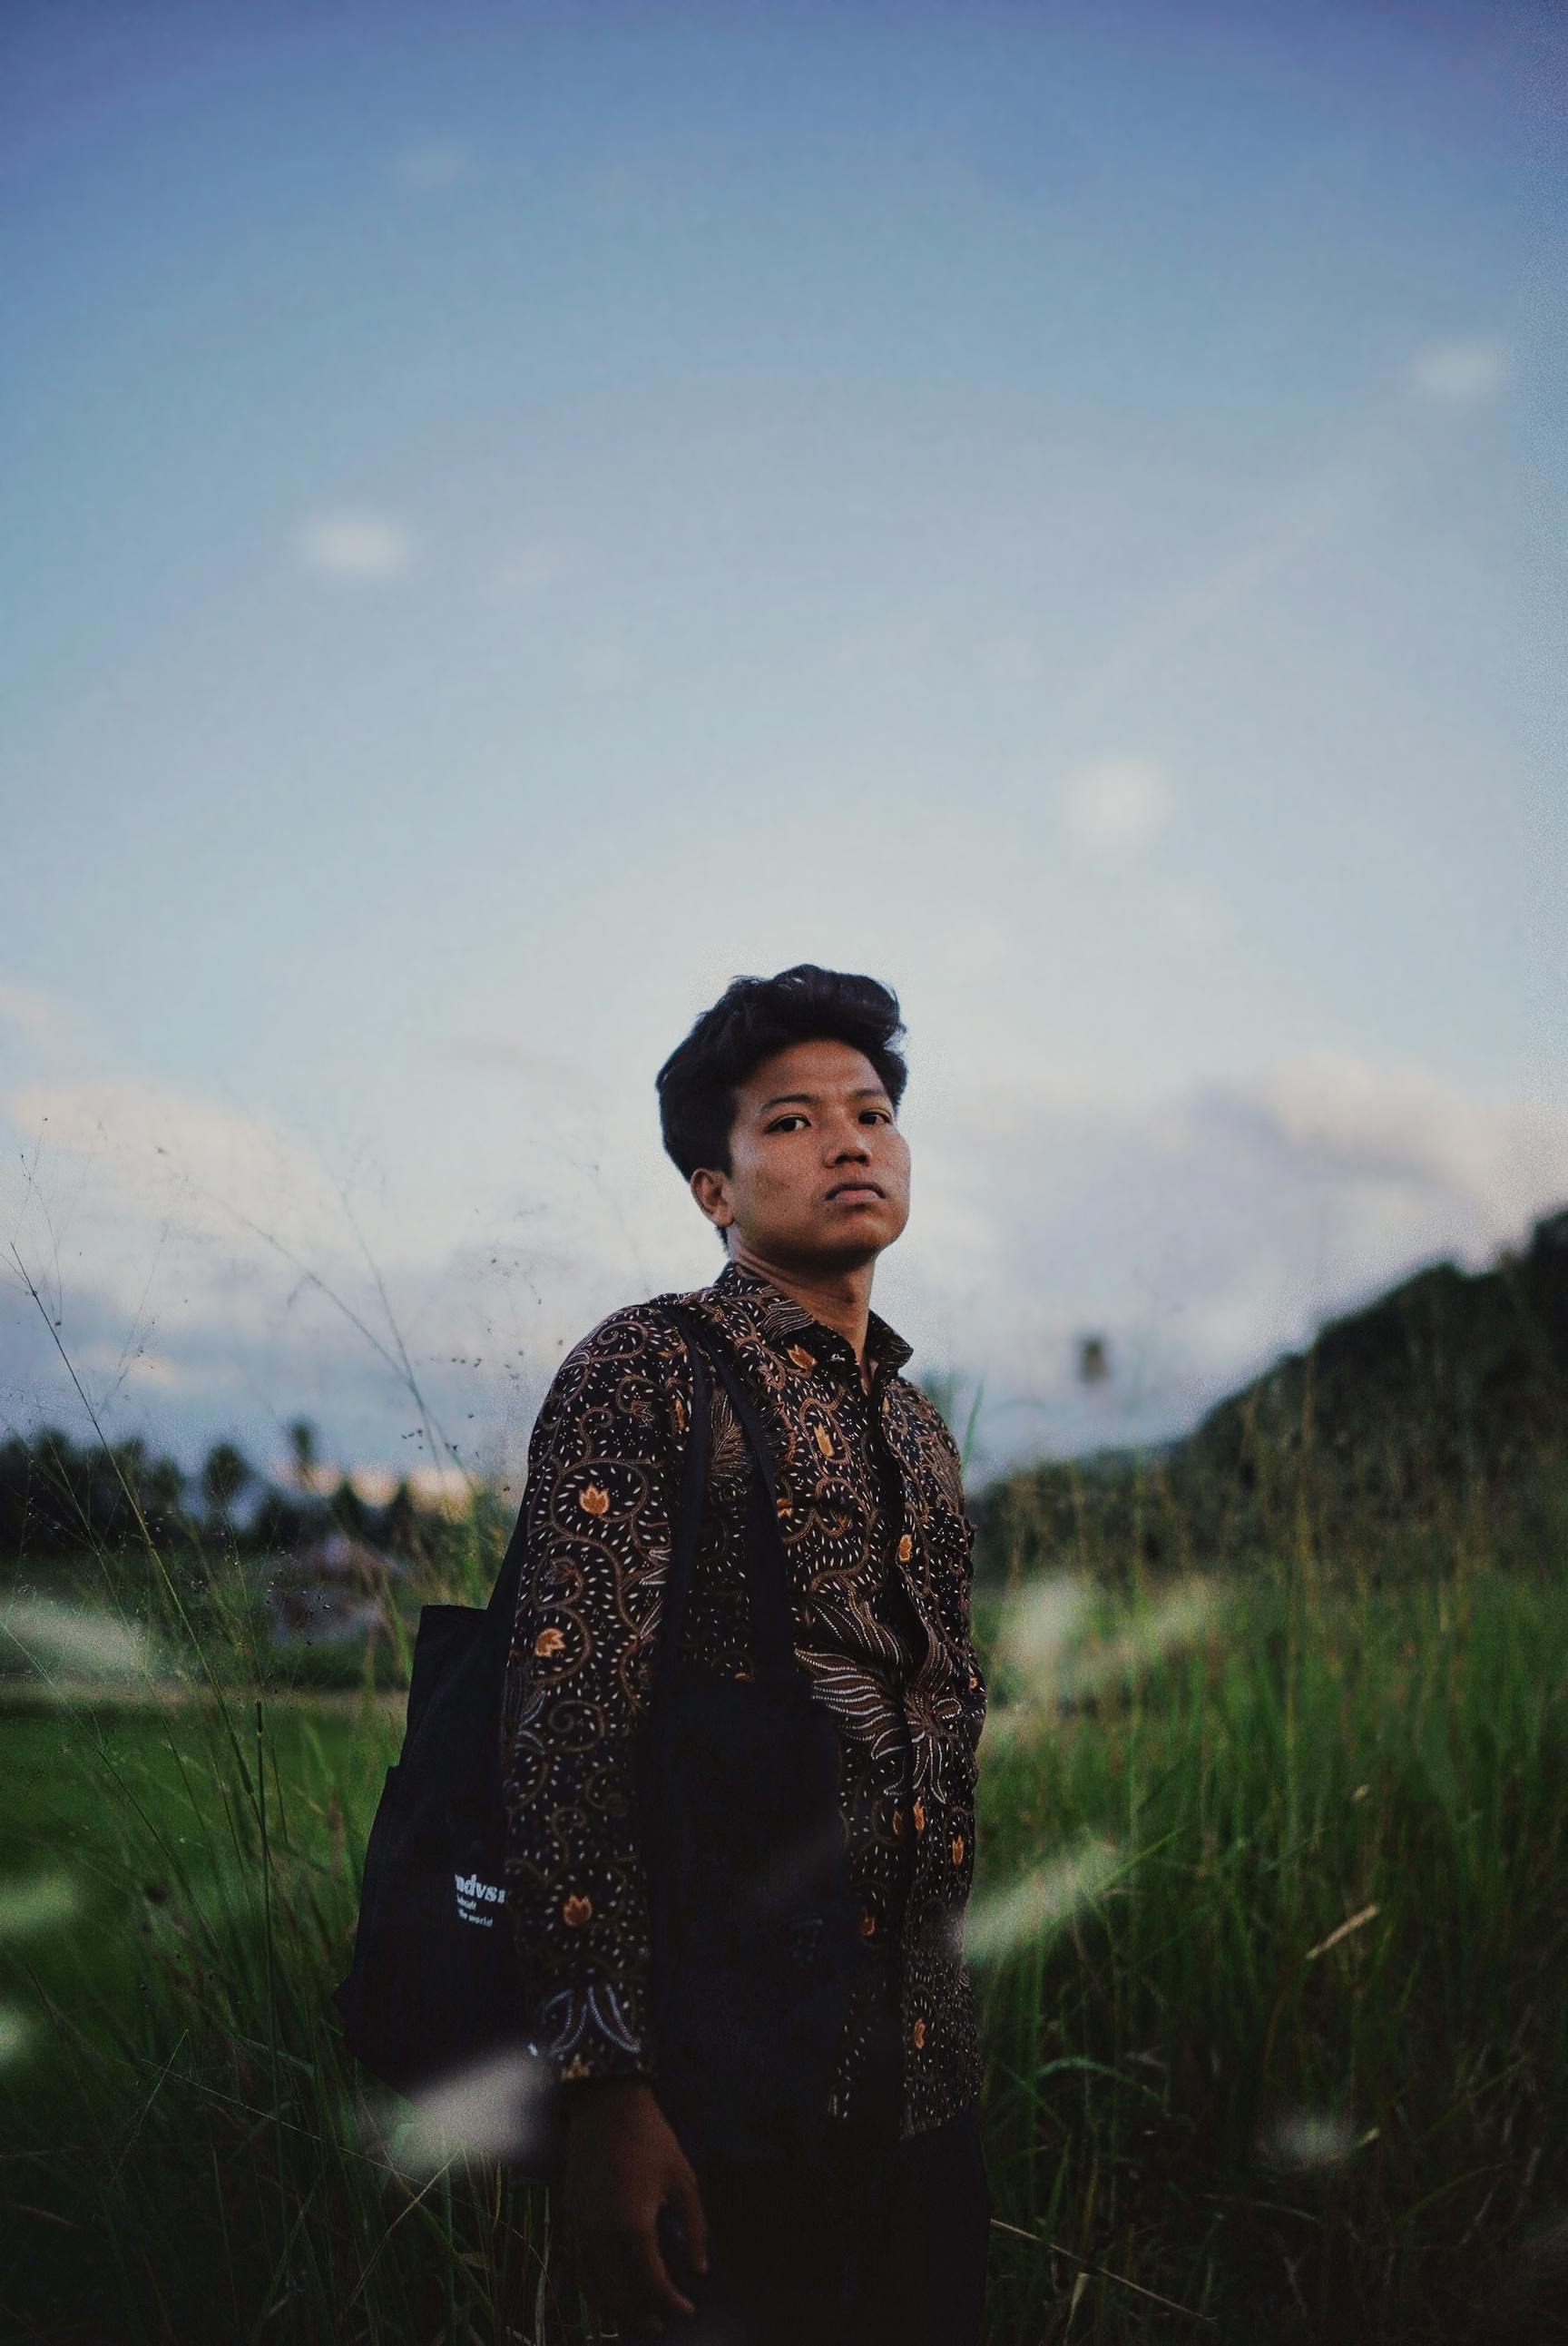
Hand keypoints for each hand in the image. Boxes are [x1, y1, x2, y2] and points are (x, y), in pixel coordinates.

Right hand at [559, 2078, 710, 2336]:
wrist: (607, 2105)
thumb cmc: (652, 2140)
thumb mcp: (684, 2180)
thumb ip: (696, 2229)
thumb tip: (699, 2270)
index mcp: (633, 2226)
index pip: (652, 2284)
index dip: (672, 2304)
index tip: (688, 2308)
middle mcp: (601, 2235)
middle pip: (618, 2297)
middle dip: (642, 2317)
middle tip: (662, 2324)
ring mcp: (580, 2228)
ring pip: (593, 2288)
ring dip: (615, 2309)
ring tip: (637, 2316)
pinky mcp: (568, 2218)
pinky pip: (578, 2267)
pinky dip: (593, 2288)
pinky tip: (609, 2290)